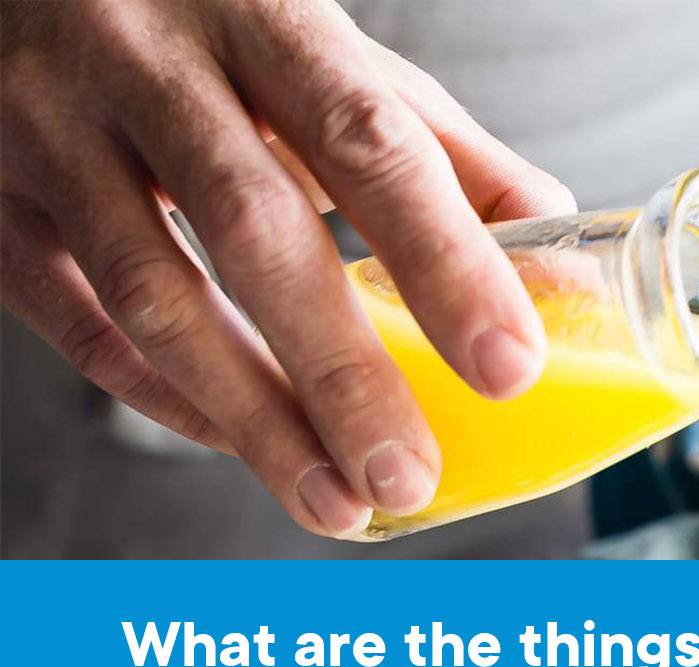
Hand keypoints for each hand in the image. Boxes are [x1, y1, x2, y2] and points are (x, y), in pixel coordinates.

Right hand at [0, 0, 573, 534]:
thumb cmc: (202, 22)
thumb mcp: (323, 52)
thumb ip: (441, 153)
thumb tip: (564, 266)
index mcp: (261, 8)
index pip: (368, 137)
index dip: (443, 258)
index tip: (509, 366)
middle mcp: (146, 58)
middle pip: (253, 229)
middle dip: (341, 371)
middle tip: (408, 476)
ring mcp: (52, 130)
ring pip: (153, 295)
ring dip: (254, 418)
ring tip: (336, 504)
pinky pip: (81, 328)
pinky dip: (168, 403)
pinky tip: (244, 449)